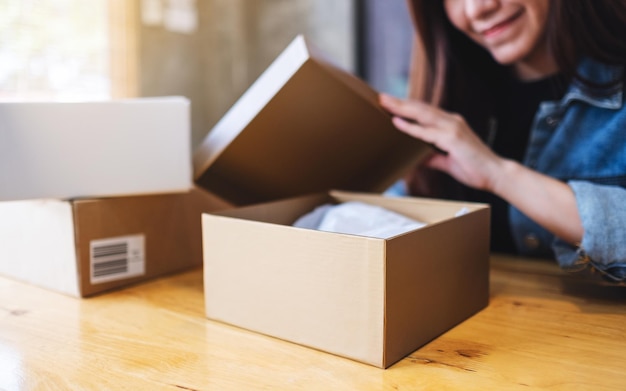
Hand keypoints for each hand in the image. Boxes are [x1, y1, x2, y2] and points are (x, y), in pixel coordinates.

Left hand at [379, 93, 503, 191]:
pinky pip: (427, 132)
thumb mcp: (447, 162)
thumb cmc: (474, 168)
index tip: (390, 103)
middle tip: (381, 96)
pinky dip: (411, 127)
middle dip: (400, 102)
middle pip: (421, 108)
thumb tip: (417, 159)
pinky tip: (397, 122)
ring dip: (402, 108)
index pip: (424, 112)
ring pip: (422, 114)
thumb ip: (432, 158)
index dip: (407, 106)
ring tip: (385, 102)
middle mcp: (451, 121)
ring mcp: (453, 128)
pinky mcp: (453, 138)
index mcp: (450, 124)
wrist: (496, 175)